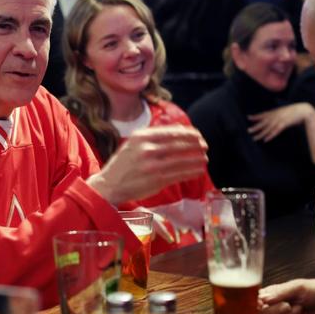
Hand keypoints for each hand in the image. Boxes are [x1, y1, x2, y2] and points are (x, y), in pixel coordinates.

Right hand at [88, 125, 207, 204]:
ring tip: (205, 159)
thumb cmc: (124, 164)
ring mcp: (152, 165)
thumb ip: (154, 136)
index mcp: (142, 137)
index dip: (189, 134)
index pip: (172, 132)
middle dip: (196, 145)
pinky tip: (198, 171)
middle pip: (179, 145)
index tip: (198, 136)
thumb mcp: (134, 143)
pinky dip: (191, 172)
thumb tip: (180, 129)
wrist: (109, 184)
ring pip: (182, 160)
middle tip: (205, 147)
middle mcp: (147, 149)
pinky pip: (179, 174)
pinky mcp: (156, 180)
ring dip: (196, 160)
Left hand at [247, 103, 314, 141]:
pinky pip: (276, 131)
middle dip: (256, 127)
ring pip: (268, 128)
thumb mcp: (284, 111)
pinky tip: (265, 139)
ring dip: (261, 134)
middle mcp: (275, 116)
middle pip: (263, 122)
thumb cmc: (295, 111)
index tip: (248, 117)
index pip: (263, 114)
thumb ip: (277, 114)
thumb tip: (272, 117)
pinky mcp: (284, 124)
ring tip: (254, 138)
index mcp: (275, 112)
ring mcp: (279, 120)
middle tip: (248, 131)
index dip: (256, 116)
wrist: (304, 110)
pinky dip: (270, 135)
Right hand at [258, 279, 314, 313]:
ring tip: (300, 309)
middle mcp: (273, 307)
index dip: (255, 304)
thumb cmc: (314, 290)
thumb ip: (279, 293)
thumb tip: (262, 299)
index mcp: (272, 294)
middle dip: (273, 312)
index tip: (261, 304)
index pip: (255, 300)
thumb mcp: (296, 287)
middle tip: (287, 305)